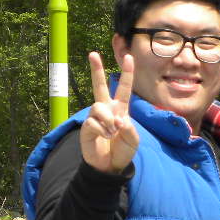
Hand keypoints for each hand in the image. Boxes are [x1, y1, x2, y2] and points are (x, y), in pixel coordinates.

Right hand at [80, 51, 139, 173]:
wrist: (110, 165)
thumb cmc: (123, 150)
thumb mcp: (133, 140)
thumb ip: (129, 129)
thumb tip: (118, 120)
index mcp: (120, 109)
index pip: (124, 89)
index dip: (127, 74)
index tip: (129, 58)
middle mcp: (106, 109)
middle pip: (100, 86)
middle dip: (96, 70)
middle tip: (93, 54)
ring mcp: (95, 117)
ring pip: (98, 106)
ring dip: (107, 120)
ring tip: (112, 132)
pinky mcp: (86, 126)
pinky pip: (93, 122)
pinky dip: (101, 130)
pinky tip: (104, 137)